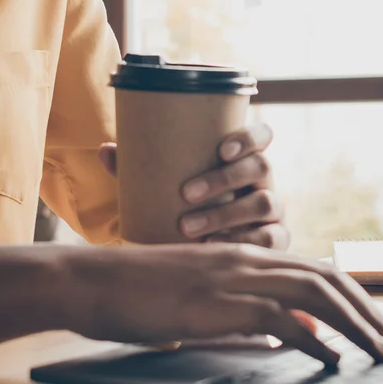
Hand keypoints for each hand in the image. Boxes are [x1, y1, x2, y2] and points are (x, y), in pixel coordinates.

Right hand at [65, 242, 382, 366]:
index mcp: (245, 258)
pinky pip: (278, 318)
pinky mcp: (215, 303)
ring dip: (356, 327)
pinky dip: (312, 341)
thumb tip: (287, 340)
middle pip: (330, 280)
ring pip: (316, 294)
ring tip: (380, 355)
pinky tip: (330, 361)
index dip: (357, 300)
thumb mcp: (198, 303)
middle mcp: (247, 261)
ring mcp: (233, 278)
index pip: (318, 272)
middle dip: (372, 314)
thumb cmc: (133, 295)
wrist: (86, 280)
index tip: (380, 329)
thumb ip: (244, 316)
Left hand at [97, 122, 288, 249]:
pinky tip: (214, 247)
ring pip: (263, 203)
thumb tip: (105, 149)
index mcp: (245, 158)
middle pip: (260, 167)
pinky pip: (271, 239)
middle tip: (185, 194)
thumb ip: (140, 167)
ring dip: (225, 214)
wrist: (206, 247)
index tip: (220, 149)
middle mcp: (265, 181)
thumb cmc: (187, 205)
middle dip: (223, 178)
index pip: (262, 136)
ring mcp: (274, 211)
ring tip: (188, 227)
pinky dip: (242, 242)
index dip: (248, 138)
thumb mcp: (168, 185)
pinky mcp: (276, 239)